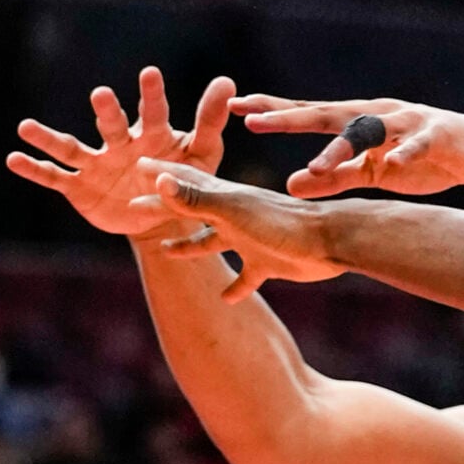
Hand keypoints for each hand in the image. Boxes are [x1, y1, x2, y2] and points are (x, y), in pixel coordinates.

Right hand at [8, 66, 232, 236]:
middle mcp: (119, 143)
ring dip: (49, 137)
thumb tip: (227, 81)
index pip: (153, 113)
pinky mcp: (80, 186)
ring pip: (72, 148)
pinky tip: (14, 158)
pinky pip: (55, 176)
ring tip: (27, 126)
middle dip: (107, 112)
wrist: (161, 217)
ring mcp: (96, 163)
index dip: (152, 96)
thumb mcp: (202, 154)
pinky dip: (35, 168)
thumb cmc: (183, 176)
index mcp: (150, 135)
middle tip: (102, 95)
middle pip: (111, 125)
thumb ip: (210, 122)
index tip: (152, 74)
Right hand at [135, 163, 348, 299]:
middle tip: (133, 209)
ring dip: (190, 247)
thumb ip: (197, 199)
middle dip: (163, 210)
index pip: (183, 182)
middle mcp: (234, 216)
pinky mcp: (267, 263)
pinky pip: (246, 277)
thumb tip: (159, 181)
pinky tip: (225, 298)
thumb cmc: (283, 223)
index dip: (159, 174)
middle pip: (191, 212)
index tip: (135, 165)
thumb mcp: (234, 211)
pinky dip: (235, 287)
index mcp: (224, 198)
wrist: (329, 241)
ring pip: (213, 243)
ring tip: (166, 252)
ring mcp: (250, 239)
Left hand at [230, 94, 463, 200]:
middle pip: (326, 114)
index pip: (307, 113)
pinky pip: (417, 147)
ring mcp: (406, 123)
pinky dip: (405, 155)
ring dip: (342, 147)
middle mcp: (375, 115)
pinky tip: (393, 165)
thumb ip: (334, 177)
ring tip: (316, 165)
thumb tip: (289, 186)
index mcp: (357, 122)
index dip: (273, 111)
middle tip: (255, 121)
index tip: (236, 110)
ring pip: (368, 133)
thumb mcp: (373, 171)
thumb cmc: (420, 160)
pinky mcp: (438, 137)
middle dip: (290, 117)